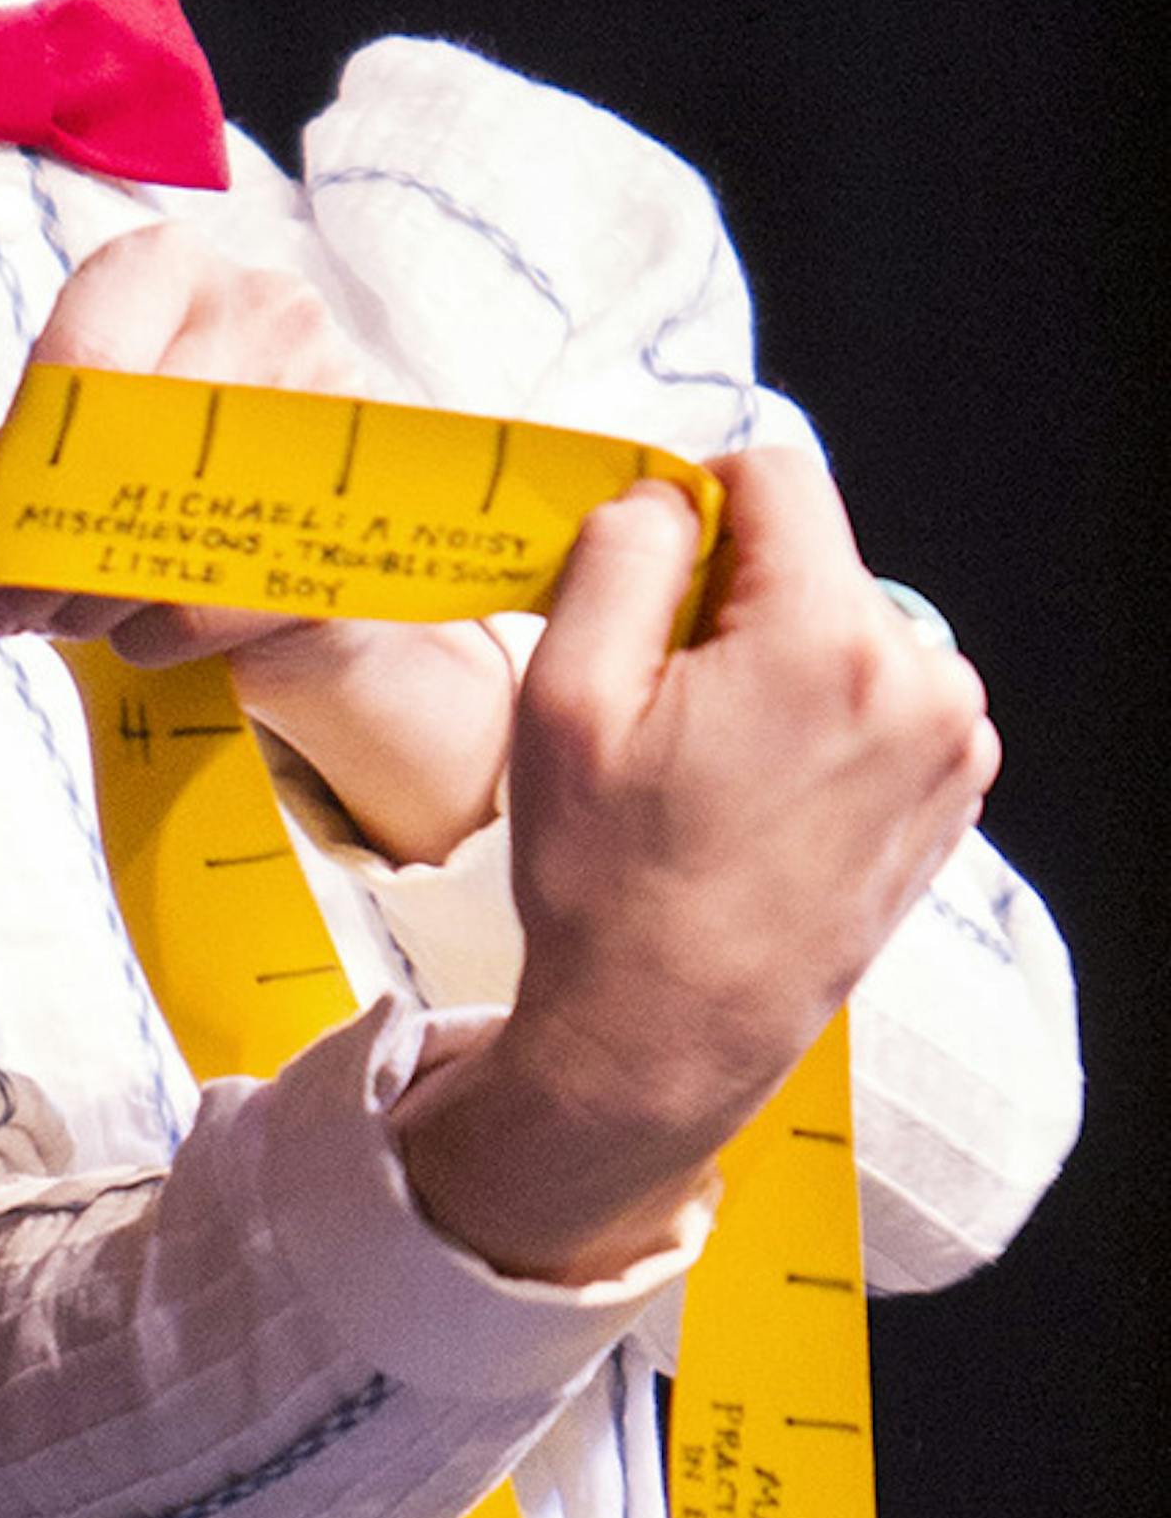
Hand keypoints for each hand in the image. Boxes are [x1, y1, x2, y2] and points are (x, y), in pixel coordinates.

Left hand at [0, 223, 516, 863]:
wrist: (296, 556)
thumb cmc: (158, 480)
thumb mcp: (57, 464)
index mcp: (166, 270)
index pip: (79, 357)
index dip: (20, 468)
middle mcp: (263, 306)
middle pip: (126, 445)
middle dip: (46, 550)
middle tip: (13, 609)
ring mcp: (332, 396)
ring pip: (177, 518)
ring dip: (97, 598)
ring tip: (74, 619)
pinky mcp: (362, 504)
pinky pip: (228, 586)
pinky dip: (161, 631)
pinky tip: (144, 634)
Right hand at [401, 449, 999, 1279]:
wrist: (669, 1040)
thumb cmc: (611, 887)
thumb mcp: (565, 697)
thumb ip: (620, 553)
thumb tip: (668, 495)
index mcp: (828, 641)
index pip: (775, 476)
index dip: (694, 506)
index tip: (649, 586)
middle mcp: (921, 682)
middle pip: (814, 557)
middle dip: (734, 601)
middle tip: (664, 705)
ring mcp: (952, 743)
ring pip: (845, 625)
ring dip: (776, 660)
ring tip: (712, 763)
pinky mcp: (952, 791)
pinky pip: (877, 695)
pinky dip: (817, 716)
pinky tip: (758, 793)